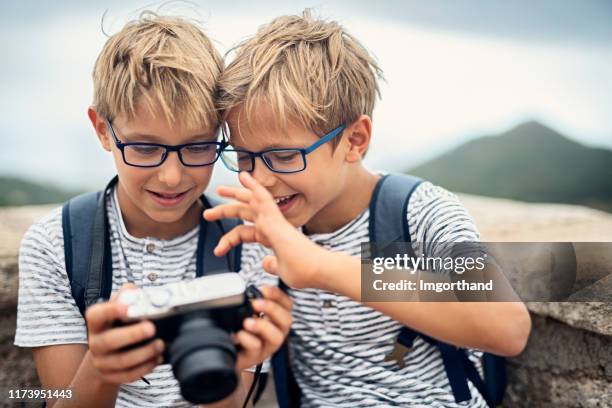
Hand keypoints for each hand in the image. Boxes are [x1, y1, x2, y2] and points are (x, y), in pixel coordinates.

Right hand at [85, 284, 164, 383]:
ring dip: (144, 353)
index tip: (128, 307)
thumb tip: (133, 289)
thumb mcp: (119, 308)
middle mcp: (95, 342)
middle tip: (152, 328)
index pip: (96, 315)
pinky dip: (145, 368)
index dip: (111, 311)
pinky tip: (157, 359)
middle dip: (133, 335)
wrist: (107, 353)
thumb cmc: (117, 325)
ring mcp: (101, 361)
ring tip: (161, 344)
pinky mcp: (110, 376)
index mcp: (96, 323)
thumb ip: (126, 296)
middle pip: (110, 341)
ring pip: (122, 361)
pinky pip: (128, 375)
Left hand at [203, 171, 326, 288]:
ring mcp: (275, 222)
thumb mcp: (281, 270)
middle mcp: (273, 227)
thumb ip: (273, 265)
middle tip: (211, 212)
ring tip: (220, 189)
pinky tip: (244, 177)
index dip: (230, 238)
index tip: (219, 249)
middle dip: (227, 210)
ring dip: (234, 194)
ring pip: (251, 202)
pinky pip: (264, 198)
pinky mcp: (277, 220)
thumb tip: (266, 263)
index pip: (247, 232)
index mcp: (272, 238)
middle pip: (246, 213)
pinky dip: (254, 187)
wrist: (317, 271)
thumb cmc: (305, 272)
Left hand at [234, 286, 292, 370]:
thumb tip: (247, 295)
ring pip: (277, 337)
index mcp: (274, 319)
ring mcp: (266, 347)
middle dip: (272, 308)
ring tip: (247, 322)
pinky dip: (248, 339)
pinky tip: (239, 334)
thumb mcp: (243, 314)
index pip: (286, 305)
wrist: (219, 354)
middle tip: (256, 304)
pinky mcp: (254, 358)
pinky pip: (257, 348)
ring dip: (263, 326)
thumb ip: (249, 305)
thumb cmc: (234, 331)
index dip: (278, 295)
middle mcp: (274, 332)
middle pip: (286, 320)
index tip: (264, 289)